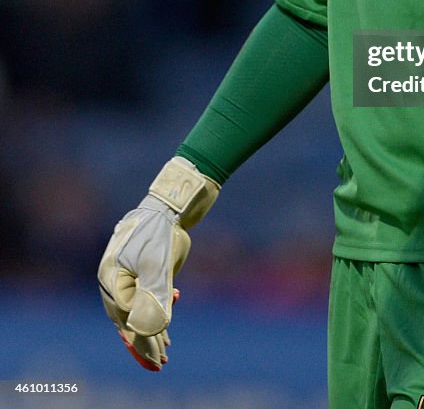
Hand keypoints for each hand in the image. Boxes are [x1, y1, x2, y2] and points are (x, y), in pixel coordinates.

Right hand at [97, 157, 219, 369]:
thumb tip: (150, 330)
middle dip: (146, 339)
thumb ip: (152, 298)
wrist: (172, 203)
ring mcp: (127, 272)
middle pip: (128, 316)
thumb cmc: (161, 231)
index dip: (142, 341)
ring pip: (137, 307)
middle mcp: (114, 277)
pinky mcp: (141, 267)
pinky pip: (144, 294)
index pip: (125, 318)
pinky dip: (156, 308)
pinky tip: (173, 306)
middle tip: (162, 360)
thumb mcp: (158, 266)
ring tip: (167, 346)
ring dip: (152, 326)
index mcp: (110, 278)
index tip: (158, 357)